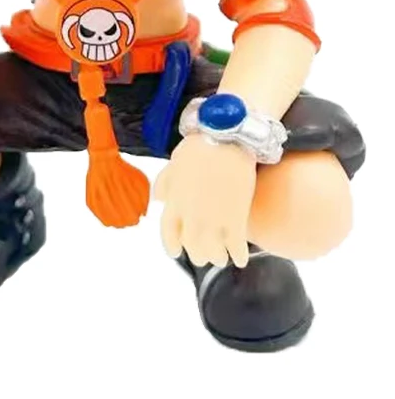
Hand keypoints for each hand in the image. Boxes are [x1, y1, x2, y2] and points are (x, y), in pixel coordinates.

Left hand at [154, 133, 256, 267]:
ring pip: (214, 252)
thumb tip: (158, 200)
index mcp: (174, 202)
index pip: (168, 234)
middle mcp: (191, 216)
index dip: (172, 246)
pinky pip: (237, 248)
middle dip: (197, 254)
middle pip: (192, 247)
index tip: (176, 252)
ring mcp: (214, 220)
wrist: (226, 140)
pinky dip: (238, 256)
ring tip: (221, 257)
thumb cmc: (199, 148)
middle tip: (203, 256)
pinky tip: (240, 258)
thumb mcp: (174, 164)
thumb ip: (165, 183)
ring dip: (217, 257)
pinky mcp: (237, 219)